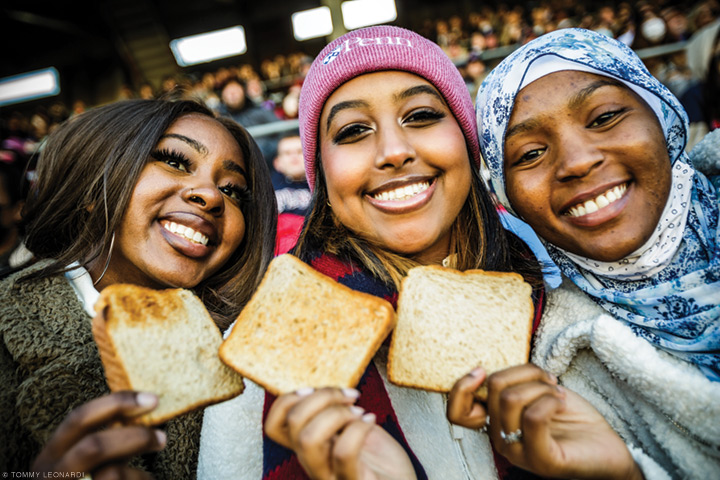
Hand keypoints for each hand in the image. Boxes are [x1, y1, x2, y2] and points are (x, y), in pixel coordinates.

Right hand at [31, 391, 165, 479]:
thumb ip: (106, 442)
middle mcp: (50, 476)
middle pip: (94, 446)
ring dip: (138, 474)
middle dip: (134, 438)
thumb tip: (142, 408)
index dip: (116, 404)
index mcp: (50, 457)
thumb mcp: (88, 463)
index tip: (152, 400)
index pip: (78, 419)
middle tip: (162, 438)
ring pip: (111, 473)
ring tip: (147, 479)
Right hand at [265, 387, 416, 479]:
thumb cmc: (382, 460)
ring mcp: (330, 476)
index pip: (274, 425)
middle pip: (293, 424)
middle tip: (349, 395)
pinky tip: (371, 421)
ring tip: (359, 411)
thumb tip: (325, 385)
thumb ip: (334, 413)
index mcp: (311, 447)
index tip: (313, 387)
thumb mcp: (353, 429)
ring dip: (337, 413)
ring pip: (308, 439)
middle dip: (322, 397)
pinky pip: (343, 453)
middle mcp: (314, 463)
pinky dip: (358, 427)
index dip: (286, 399)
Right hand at [448, 364, 643, 479]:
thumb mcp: (536, 392)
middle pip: (493, 389)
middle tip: (547, 379)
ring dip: (541, 385)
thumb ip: (512, 384)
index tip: (481, 370)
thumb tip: (492, 366)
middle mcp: (501, 441)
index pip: (456, 414)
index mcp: (495, 424)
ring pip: (512, 399)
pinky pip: (534, 417)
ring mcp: (520, 454)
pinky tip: (562, 402)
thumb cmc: (573, 419)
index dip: (461, 387)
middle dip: (525, 372)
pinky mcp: (542, 462)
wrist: (609, 449)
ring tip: (558, 393)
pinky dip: (551, 399)